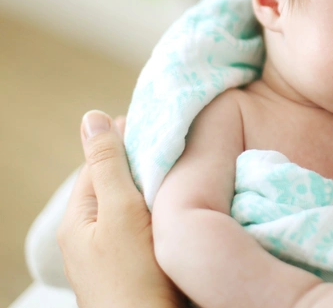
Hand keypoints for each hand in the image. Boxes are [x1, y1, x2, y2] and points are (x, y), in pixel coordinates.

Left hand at [57, 110, 183, 307]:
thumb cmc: (134, 279)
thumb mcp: (120, 213)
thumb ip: (108, 166)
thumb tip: (91, 117)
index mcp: (79, 218)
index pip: (100, 161)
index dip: (128, 138)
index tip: (163, 122)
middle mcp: (92, 234)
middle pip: (120, 182)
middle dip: (147, 163)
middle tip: (183, 146)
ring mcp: (116, 253)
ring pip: (137, 204)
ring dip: (159, 187)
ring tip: (191, 172)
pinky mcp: (139, 265)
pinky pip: (150, 226)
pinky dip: (167, 211)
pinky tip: (188, 208)